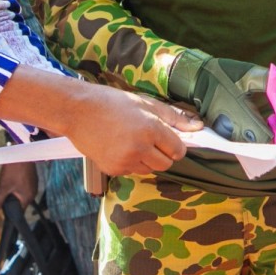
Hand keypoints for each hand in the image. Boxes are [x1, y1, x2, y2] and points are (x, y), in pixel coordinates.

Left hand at [0, 158, 37, 212]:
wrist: (21, 152)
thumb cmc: (13, 170)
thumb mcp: (4, 186)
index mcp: (28, 197)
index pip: (19, 211)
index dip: (10, 212)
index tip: (2, 210)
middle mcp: (33, 193)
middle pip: (20, 202)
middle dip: (11, 201)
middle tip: (1, 197)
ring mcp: (34, 185)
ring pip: (22, 194)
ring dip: (14, 193)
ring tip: (5, 189)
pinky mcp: (32, 178)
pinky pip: (24, 187)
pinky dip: (18, 187)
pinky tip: (12, 182)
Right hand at [61, 85, 199, 177]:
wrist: (77, 111)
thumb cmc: (112, 102)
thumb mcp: (145, 103)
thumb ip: (174, 117)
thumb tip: (198, 127)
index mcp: (150, 129)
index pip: (178, 150)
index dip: (175, 145)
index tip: (166, 138)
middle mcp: (139, 148)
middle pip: (166, 164)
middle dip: (162, 154)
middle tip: (149, 139)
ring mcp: (125, 161)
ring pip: (149, 170)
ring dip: (147, 159)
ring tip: (131, 141)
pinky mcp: (113, 170)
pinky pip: (132, 171)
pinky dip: (131, 162)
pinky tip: (119, 147)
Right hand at [167, 50, 273, 143]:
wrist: (196, 78)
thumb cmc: (222, 74)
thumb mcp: (248, 74)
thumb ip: (270, 79)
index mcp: (241, 115)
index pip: (265, 137)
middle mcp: (232, 128)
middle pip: (258, 143)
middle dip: (270, 137)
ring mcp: (225, 132)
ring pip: (248, 142)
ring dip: (260, 137)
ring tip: (268, 124)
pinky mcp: (220, 131)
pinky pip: (239, 139)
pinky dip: (249, 135)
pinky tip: (255, 124)